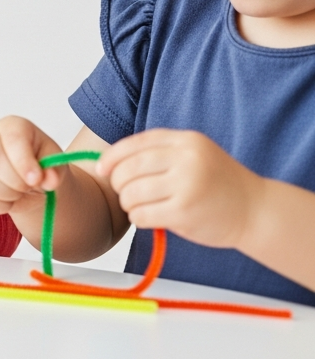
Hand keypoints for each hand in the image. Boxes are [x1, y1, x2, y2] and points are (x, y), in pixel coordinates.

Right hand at [0, 115, 64, 215]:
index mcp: (12, 126)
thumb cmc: (40, 164)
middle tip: (29, 187)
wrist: (27, 179)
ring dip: (8, 194)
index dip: (24, 162)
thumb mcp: (54, 163)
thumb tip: (50, 180)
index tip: (36, 180)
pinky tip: (9, 199)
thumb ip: (55, 170)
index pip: (13, 140)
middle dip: (15, 180)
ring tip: (20, 192)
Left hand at [98, 129, 262, 247]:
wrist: (256, 210)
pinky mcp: (184, 212)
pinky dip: (138, 217)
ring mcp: (186, 186)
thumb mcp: (194, 154)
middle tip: (126, 192)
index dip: (112, 157)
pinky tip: (149, 217)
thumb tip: (110, 161)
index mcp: (186, 141)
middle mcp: (186, 159)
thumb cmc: (218, 184)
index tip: (102, 169)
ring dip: (128, 203)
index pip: (134, 144)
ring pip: (131, 193)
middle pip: (128, 169)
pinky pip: (141, 214)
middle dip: (119, 183)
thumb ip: (159, 152)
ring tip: (141, 205)